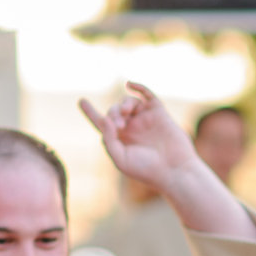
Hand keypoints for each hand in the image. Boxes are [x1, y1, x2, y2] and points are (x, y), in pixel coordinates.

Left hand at [80, 81, 205, 192]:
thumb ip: (109, 139)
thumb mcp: (120, 159)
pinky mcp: (159, 113)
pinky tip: (129, 84)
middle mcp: (132, 128)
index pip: (102, 123)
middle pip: (114, 111)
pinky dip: (139, 87)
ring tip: (126, 113)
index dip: (91, 112)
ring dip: (123, 104)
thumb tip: (104, 118)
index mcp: (121, 140)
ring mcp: (145, 119)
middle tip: (120, 126)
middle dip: (113, 114)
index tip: (81, 101)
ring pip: (128, 102)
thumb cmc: (147, 170)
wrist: (174, 170)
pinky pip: (147, 95)